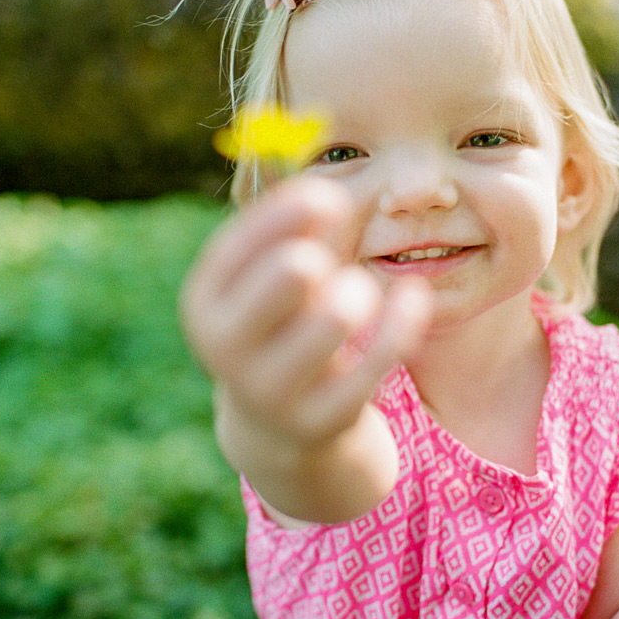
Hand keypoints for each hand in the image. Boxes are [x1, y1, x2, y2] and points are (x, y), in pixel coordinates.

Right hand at [180, 176, 429, 480]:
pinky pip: (378, 358)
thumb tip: (327, 190)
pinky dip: (403, 319)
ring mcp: (270, 391)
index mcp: (203, 302)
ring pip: (338, 315)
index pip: (241, 241)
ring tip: (357, 294)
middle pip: (292, 271)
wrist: (281, 428)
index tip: (329, 196)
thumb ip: (291, 230)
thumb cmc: (280, 324)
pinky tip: (415, 296)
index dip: (291, 210)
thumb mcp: (269, 277)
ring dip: (359, 292)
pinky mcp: (321, 420)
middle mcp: (225, 348)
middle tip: (328, 265)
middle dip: (323, 255)